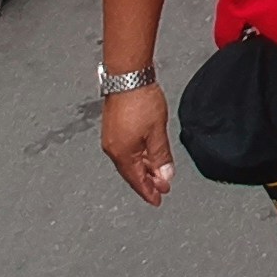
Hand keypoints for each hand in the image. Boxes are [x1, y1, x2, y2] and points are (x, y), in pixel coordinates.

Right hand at [102, 83, 174, 206]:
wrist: (128, 76)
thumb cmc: (140, 100)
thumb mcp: (157, 131)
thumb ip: (161, 156)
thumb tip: (165, 176)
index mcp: (122, 153)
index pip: (136, 180)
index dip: (148, 192)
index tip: (157, 200)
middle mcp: (112, 148)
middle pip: (131, 172)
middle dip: (147, 181)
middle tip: (161, 188)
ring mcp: (112, 138)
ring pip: (129, 161)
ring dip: (143, 168)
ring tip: (157, 173)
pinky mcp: (113, 127)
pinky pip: (126, 150)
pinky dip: (138, 157)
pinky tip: (146, 154)